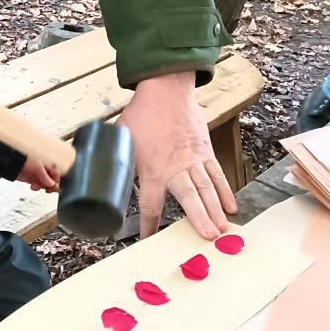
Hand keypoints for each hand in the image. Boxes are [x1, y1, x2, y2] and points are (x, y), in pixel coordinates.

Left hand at [17, 158, 59, 191]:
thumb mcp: (38, 168)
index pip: (56, 172)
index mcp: (47, 163)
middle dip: (50, 184)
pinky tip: (33, 186)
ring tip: (37, 186)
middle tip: (49, 189)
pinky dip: (36, 187)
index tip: (57, 186)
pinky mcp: (31, 179)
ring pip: (44, 183)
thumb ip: (46, 177)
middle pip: (51, 179)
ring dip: (42, 186)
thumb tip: (52, 184)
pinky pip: (37, 185)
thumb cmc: (25, 160)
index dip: (57, 179)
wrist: (12, 163)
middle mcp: (43, 169)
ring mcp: (37, 174)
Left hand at [118, 72, 237, 240]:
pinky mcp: (205, 151)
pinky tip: (230, 207)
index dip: (150, 225)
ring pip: (207, 188)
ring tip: (223, 230)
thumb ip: (117, 162)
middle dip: (199, 219)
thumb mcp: (122, 140)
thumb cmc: (143, 114)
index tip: (149, 240)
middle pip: (189, 198)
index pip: (151, 204)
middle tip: (209, 238)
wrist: (166, 90)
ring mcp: (194, 159)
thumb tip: (99, 176)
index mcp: (153, 168)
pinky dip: (225, 191)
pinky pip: (217, 174)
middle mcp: (176, 167)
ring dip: (215, 210)